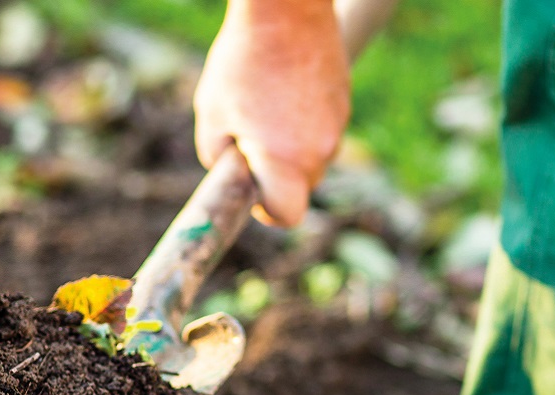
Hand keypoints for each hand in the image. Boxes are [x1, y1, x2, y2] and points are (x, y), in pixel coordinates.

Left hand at [194, 0, 350, 226]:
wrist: (286, 9)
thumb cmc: (242, 61)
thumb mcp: (211, 115)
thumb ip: (218, 159)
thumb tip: (234, 175)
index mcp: (285, 161)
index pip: (287, 215)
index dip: (267, 211)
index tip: (253, 193)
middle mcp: (319, 150)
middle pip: (301, 188)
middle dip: (276, 176)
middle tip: (248, 140)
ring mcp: (337, 126)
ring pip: (312, 157)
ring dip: (290, 147)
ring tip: (265, 106)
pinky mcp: (343, 102)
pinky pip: (321, 129)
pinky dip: (303, 122)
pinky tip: (284, 89)